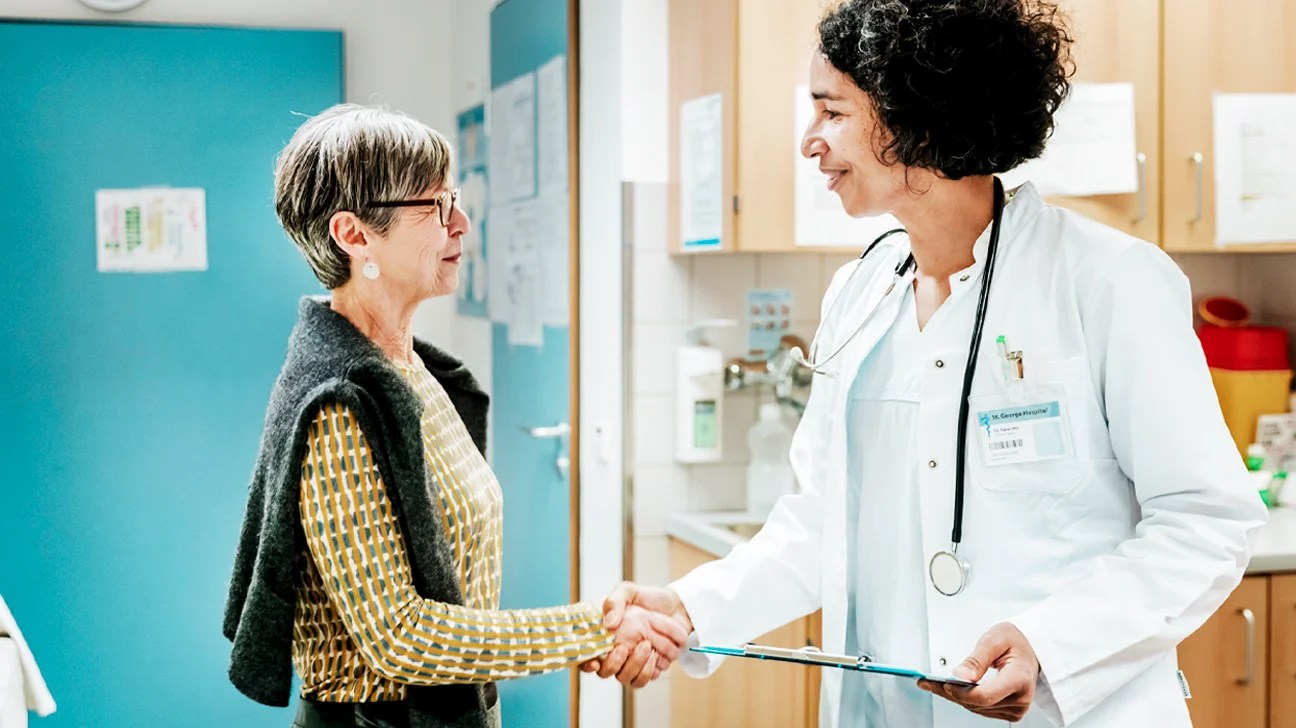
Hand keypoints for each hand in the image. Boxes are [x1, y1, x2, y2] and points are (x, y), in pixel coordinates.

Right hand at [580, 582, 693, 685]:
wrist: (678, 607)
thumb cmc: (649, 598)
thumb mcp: (629, 591)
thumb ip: (614, 601)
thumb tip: (609, 624)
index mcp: (604, 634)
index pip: (586, 655)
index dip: (586, 663)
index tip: (595, 662)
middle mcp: (614, 651)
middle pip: (606, 672)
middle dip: (615, 664)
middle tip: (625, 648)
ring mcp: (631, 662)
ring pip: (626, 678)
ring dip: (636, 667)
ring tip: (649, 647)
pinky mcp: (648, 668)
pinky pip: (645, 679)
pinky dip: (651, 670)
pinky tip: (658, 654)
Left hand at [917, 622, 1039, 722]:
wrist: (1030, 650)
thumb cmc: (1015, 642)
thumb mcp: (995, 639)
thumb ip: (977, 658)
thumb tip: (960, 675)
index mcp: (1020, 679)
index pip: (985, 695)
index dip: (961, 692)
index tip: (944, 683)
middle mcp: (1021, 698)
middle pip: (977, 703)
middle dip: (950, 692)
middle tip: (927, 681)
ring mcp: (1016, 708)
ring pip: (976, 708)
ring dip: (953, 696)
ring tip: (932, 684)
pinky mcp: (1009, 712)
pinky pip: (980, 709)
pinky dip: (964, 699)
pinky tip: (950, 689)